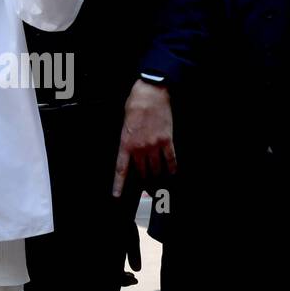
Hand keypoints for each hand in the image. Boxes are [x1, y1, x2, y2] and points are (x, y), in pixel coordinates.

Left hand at [113, 79, 175, 196]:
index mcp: (126, 143)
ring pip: (157, 167)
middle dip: (144, 178)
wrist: (151, 94)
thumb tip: (131, 149)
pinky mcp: (167, 140)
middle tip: (146, 185)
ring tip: (159, 180)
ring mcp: (155, 145)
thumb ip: (128, 139)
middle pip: (142, 170)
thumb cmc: (135, 104)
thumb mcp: (124, 123)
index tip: (117, 196)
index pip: (121, 169)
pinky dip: (172, 167)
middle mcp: (140, 148)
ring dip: (157, 175)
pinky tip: (172, 172)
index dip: (119, 184)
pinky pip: (171, 159)